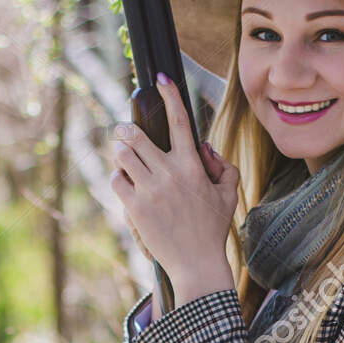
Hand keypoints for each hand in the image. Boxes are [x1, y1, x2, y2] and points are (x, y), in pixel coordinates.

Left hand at [110, 74, 239, 286]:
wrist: (197, 263)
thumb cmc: (212, 230)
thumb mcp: (228, 195)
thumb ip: (223, 166)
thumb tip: (203, 147)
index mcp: (192, 166)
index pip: (180, 121)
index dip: (170, 95)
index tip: (161, 79)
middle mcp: (169, 174)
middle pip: (137, 136)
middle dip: (127, 130)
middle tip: (126, 133)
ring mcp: (150, 190)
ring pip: (123, 155)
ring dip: (121, 153)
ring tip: (126, 159)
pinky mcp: (136, 207)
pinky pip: (116, 180)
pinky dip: (118, 178)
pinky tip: (125, 183)